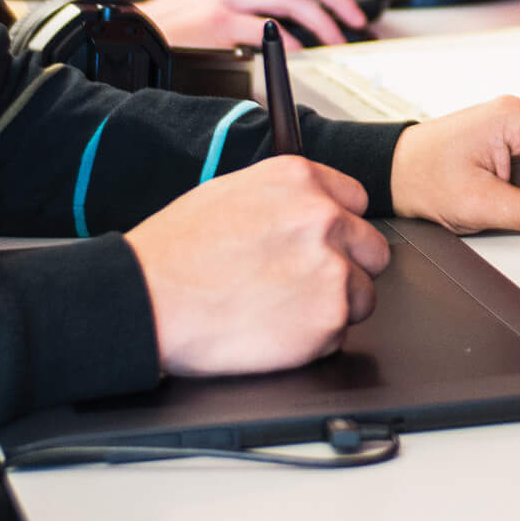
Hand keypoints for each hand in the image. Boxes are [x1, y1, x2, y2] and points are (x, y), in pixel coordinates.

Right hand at [125, 155, 390, 375]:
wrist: (148, 301)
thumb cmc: (173, 252)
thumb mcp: (229, 194)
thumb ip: (282, 200)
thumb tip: (308, 210)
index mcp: (299, 180)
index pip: (357, 201)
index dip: (339, 229)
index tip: (324, 245)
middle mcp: (323, 218)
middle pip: (371, 250)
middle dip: (345, 269)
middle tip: (302, 285)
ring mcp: (330, 269)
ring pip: (361, 295)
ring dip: (330, 307)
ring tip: (279, 310)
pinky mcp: (327, 319)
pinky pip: (339, 334)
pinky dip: (313, 340)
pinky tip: (273, 330)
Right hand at [138, 0, 368, 47]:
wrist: (139, 30)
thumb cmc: (178, 22)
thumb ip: (254, 1)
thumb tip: (297, 22)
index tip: (350, 11)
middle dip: (338, 1)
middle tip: (354, 24)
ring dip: (321, 23)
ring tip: (332, 42)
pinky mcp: (218, 22)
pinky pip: (265, 29)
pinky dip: (288, 41)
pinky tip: (297, 53)